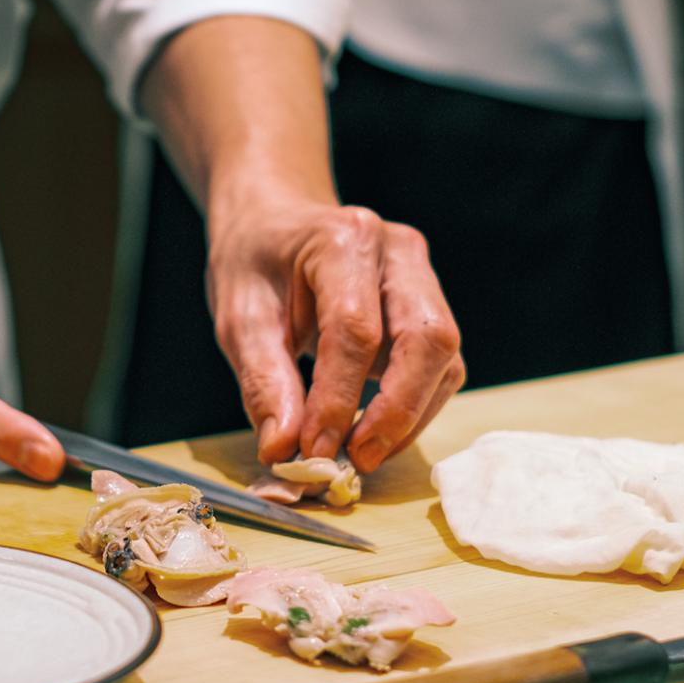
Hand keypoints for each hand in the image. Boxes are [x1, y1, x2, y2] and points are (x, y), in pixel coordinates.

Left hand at [207, 200, 463, 473]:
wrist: (274, 222)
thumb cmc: (254, 263)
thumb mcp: (239, 318)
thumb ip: (264, 383)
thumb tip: (284, 449)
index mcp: (343, 240)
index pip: (356, 330)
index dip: (338, 399)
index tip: (313, 451)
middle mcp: (397, 251)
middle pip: (428, 338)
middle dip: (398, 411)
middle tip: (356, 460)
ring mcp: (422, 275)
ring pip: (443, 357)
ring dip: (409, 416)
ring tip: (359, 452)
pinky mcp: (429, 305)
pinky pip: (439, 365)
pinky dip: (412, 407)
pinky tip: (373, 430)